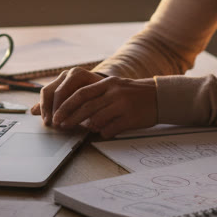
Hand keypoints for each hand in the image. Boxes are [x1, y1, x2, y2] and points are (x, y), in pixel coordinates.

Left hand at [29, 67, 157, 137]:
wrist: (160, 96)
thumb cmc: (133, 94)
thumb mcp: (115, 87)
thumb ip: (97, 94)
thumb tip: (74, 108)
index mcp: (107, 84)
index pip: (81, 93)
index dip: (66, 105)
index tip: (56, 115)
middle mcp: (114, 92)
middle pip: (86, 107)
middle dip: (70, 118)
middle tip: (60, 126)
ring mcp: (123, 105)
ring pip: (97, 118)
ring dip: (87, 126)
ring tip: (82, 130)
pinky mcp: (131, 118)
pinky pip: (111, 128)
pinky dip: (103, 132)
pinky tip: (102, 132)